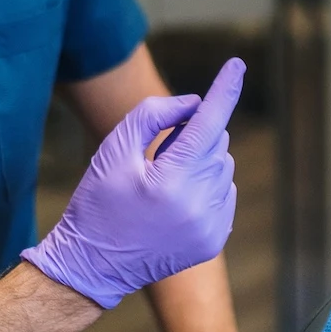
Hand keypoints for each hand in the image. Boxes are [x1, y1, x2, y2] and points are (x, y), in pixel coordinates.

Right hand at [23, 59, 242, 309]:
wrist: (92, 267)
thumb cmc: (97, 203)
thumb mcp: (113, 150)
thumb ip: (153, 115)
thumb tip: (194, 104)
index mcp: (171, 180)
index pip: (209, 123)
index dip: (224, 90)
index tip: (237, 64)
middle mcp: (198, 205)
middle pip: (216, 144)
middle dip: (194, 135)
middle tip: (158, 151)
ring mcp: (210, 226)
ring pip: (223, 167)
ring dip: (200, 160)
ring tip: (161, 180)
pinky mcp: (213, 240)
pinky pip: (224, 194)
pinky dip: (207, 185)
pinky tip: (174, 199)